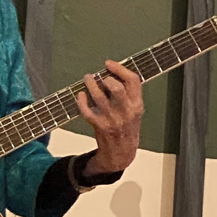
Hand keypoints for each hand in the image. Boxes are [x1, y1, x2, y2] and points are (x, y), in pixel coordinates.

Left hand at [76, 60, 144, 175]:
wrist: (122, 152)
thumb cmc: (127, 127)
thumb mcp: (134, 110)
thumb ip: (128, 93)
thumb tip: (113, 72)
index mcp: (137, 104)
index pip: (133, 81)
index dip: (120, 68)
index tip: (109, 63)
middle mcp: (126, 111)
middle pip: (117, 89)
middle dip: (107, 78)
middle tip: (100, 76)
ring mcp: (112, 119)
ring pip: (99, 97)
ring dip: (91, 85)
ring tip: (87, 79)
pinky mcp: (99, 126)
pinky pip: (87, 111)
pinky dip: (81, 101)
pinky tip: (80, 95)